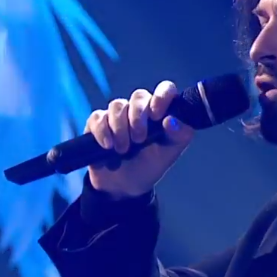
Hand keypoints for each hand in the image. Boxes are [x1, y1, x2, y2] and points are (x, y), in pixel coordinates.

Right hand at [86, 81, 194, 198]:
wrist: (123, 187)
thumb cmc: (149, 166)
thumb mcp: (168, 154)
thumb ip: (178, 136)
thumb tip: (171, 120)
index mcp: (161, 113)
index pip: (165, 89)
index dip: (161, 96)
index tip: (157, 115)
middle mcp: (140, 109)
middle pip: (139, 96)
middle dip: (138, 117)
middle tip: (139, 139)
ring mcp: (118, 115)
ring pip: (117, 105)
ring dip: (120, 128)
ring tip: (123, 150)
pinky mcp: (98, 123)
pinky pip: (98, 117)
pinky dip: (102, 131)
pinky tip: (107, 146)